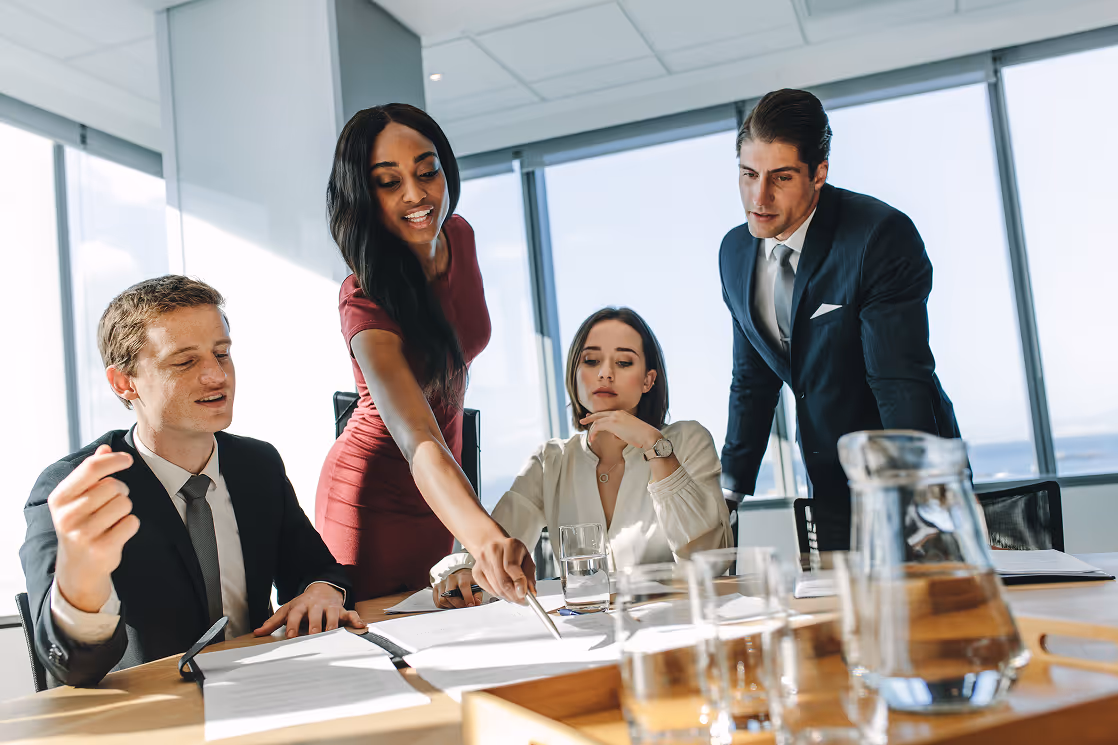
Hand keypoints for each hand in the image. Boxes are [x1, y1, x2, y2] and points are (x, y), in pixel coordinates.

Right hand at [48, 444, 139, 612]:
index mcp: (60, 498)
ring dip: (125, 509)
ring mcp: (83, 534)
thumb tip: (105, 448)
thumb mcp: (77, 499)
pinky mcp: (102, 548)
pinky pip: (132, 522)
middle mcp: (67, 515)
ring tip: (111, 520)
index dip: (114, 460)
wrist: (78, 567)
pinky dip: (130, 525)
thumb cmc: (81, 525)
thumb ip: (91, 472)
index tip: (127, 460)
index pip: (91, 468)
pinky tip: (117, 533)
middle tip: (111, 504)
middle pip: (113, 486)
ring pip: (124, 503)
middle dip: (120, 491)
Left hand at [254, 583, 365, 637]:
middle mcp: (316, 605)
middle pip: (315, 614)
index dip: (293, 625)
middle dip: (315, 625)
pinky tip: (361, 627)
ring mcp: (330, 607)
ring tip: (332, 634)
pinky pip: (351, 614)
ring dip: (333, 624)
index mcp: (301, 605)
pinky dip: (356, 620)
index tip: (291, 636)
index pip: (296, 614)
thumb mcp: (287, 610)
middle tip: (314, 636)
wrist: (322, 589)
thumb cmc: (303, 604)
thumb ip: (273, 622)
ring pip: (333, 615)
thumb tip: (257, 633)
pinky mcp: (342, 610)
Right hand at [432, 568, 481, 608]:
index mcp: (462, 576)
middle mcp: (451, 578)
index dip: (467, 597)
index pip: (463, 585)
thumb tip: (476, 602)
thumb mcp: (476, 587)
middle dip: (458, 604)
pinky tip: (450, 603)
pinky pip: (437, 602)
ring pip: (442, 600)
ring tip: (457, 605)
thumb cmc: (469, 583)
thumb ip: (477, 595)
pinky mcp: (436, 588)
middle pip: (450, 595)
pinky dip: (444, 606)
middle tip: (463, 607)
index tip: (471, 605)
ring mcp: (442, 583)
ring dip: (450, 606)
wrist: (461, 578)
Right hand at [471, 536, 535, 602]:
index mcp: (509, 545)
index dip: (518, 582)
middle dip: (513, 594)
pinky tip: (503, 590)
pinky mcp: (476, 571)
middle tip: (521, 600)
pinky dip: (497, 594)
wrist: (493, 543)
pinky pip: (488, 589)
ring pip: (495, 587)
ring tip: (514, 596)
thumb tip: (530, 591)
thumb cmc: (511, 551)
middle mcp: (493, 551)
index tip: (523, 593)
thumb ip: (529, 575)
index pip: (511, 566)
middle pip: (502, 579)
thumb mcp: (526, 558)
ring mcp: (482, 561)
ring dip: (507, 596)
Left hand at [580, 410, 660, 450]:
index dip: (598, 416)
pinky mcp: (612, 423)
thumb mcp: (629, 431)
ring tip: (589, 438)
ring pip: (597, 421)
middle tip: (583, 420)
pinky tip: (592, 439)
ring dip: (592, 430)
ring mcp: (614, 417)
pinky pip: (597, 426)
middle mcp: (617, 413)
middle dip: (590, 418)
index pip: (606, 413)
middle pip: (599, 414)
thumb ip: (621, 431)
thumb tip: (615, 435)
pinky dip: (593, 433)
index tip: (592, 417)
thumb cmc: (641, 436)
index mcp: (622, 413)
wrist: (647, 435)